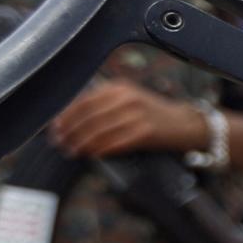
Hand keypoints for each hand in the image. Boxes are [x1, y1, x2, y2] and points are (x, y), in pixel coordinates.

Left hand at [50, 82, 208, 157]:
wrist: (186, 123)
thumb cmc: (153, 114)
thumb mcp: (129, 99)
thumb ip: (104, 104)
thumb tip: (71, 120)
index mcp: (118, 87)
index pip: (83, 101)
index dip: (66, 117)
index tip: (55, 129)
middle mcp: (126, 98)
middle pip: (88, 117)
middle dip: (70, 132)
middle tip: (60, 144)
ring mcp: (136, 115)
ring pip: (98, 132)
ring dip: (82, 144)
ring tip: (73, 151)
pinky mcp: (145, 132)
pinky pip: (114, 143)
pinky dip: (100, 150)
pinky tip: (92, 154)